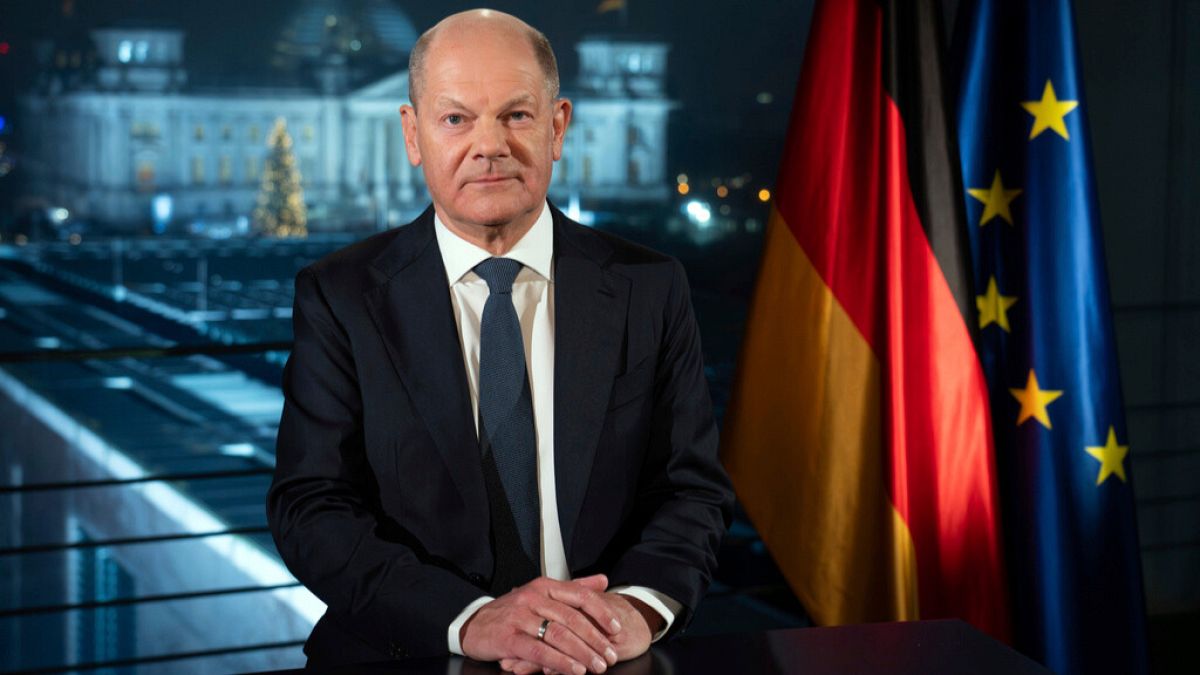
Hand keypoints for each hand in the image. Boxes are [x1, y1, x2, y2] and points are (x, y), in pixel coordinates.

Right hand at [500, 592, 656, 673]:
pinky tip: (574, 670)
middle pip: (572, 618)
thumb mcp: (542, 594)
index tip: (617, 629)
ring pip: (558, 635)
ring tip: (598, 666)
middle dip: (596, 639)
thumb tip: (603, 580)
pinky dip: (560, 662)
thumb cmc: (512, 612)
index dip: (602, 613)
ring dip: (582, 653)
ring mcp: (520, 617)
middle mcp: (533, 597)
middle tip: (611, 655)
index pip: (580, 595)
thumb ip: (574, 588)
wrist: (474, 624)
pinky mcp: (508, 638)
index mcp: (544, 586)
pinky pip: (539, 651)